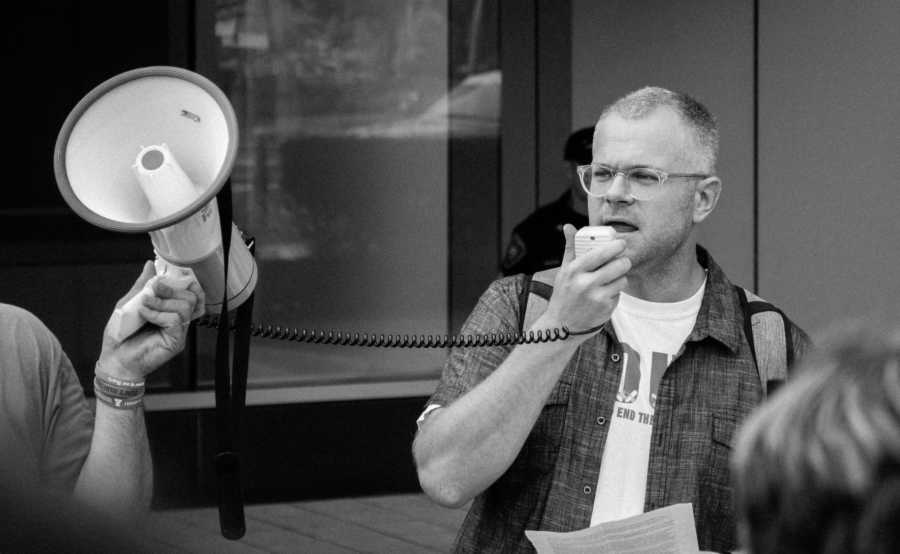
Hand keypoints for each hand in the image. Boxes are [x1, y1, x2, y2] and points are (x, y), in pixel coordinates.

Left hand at [97, 261, 205, 380]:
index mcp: (171, 311)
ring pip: (185, 306)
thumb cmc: (121, 336)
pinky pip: (175, 320)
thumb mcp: (129, 304)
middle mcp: (178, 321)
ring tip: (145, 304)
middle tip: (153, 290)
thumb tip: (150, 266)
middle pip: (192, 297)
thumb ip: (142, 286)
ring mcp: (179, 332)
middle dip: (171, 288)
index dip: (183, 282)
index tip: (165, 278)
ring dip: (162, 301)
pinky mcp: (175, 342)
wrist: (114, 360)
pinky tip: (144, 314)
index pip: (192, 293)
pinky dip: (158, 313)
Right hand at [538, 224, 629, 335]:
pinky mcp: (606, 308)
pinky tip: (604, 294)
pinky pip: (619, 293)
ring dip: (620, 277)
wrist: (562, 326)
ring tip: (610, 279)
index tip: (620, 243)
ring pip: (622, 279)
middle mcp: (585, 283)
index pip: (601, 252)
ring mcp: (597, 297)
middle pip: (618, 264)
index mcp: (574, 270)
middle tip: (621, 260)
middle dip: (623, 260)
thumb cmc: (563, 296)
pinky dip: (615, 292)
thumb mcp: (563, 271)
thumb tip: (569, 227)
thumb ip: (570, 248)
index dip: (615, 246)